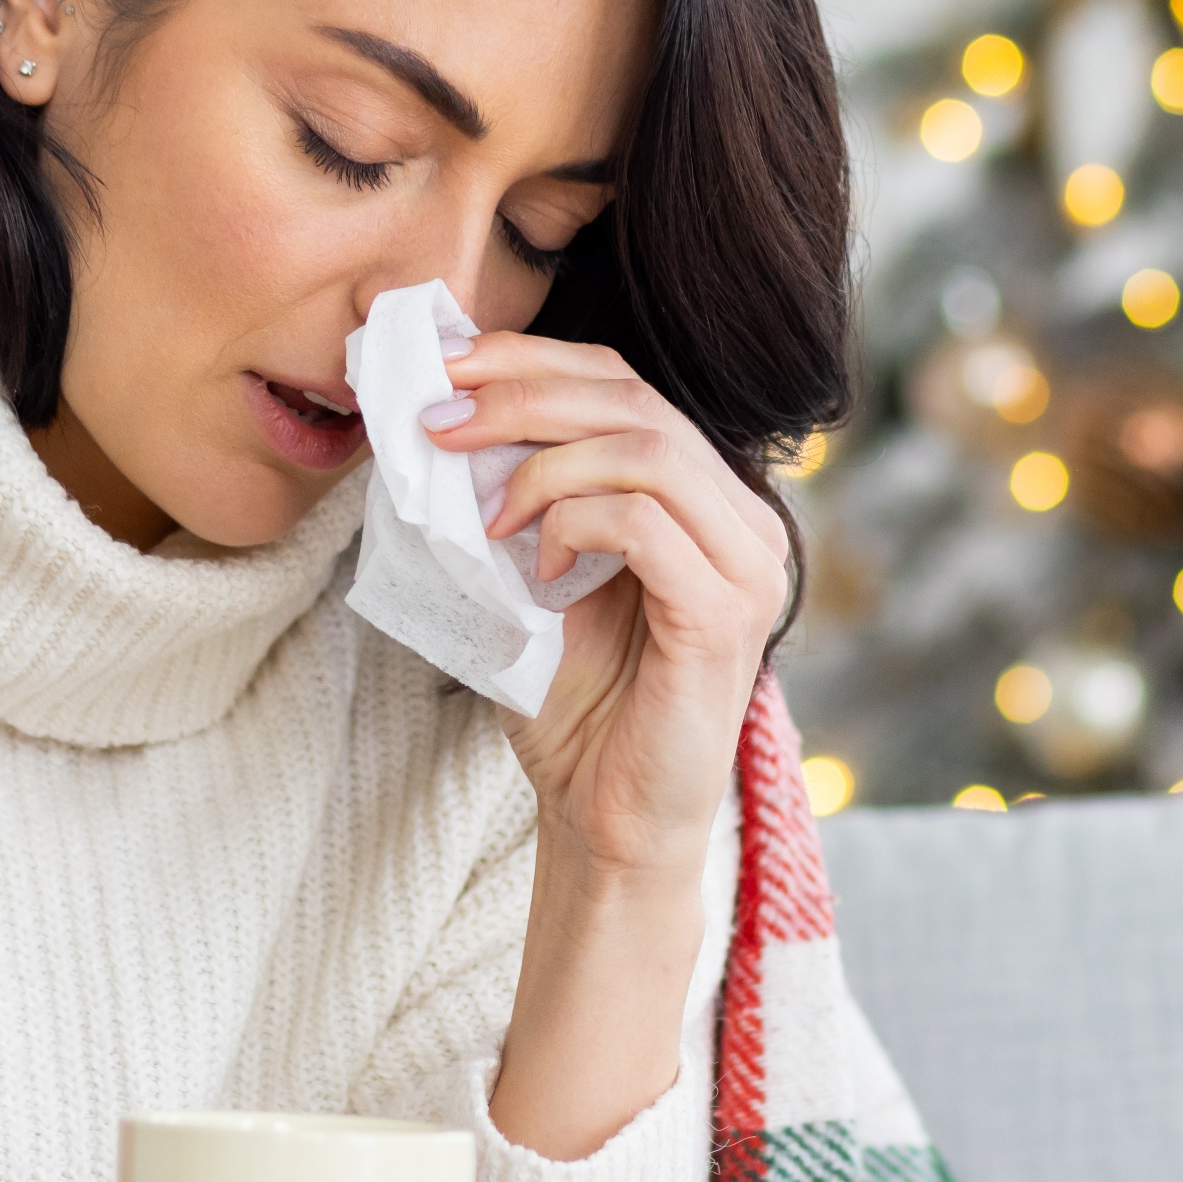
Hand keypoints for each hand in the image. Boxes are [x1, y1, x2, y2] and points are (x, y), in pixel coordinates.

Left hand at [434, 331, 790, 887]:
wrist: (607, 821)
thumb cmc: (576, 708)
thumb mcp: (536, 578)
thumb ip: (518, 500)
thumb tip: (443, 416)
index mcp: (705, 500)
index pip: (626, 385)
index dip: (534, 360)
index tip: (446, 366)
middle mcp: (744, 522)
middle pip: (634, 399)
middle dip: (520, 395)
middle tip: (437, 420)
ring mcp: (746, 567)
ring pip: (644, 449)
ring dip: (541, 466)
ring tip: (485, 517)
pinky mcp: (725, 615)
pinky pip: (646, 522)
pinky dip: (574, 524)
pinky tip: (538, 568)